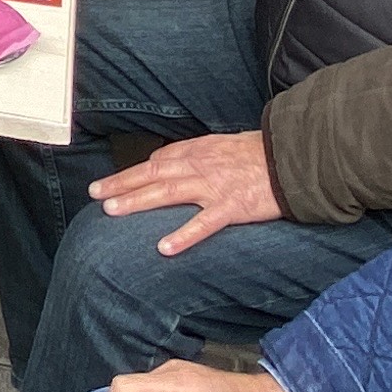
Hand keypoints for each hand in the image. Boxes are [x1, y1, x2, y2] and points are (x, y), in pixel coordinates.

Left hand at [94, 129, 286, 255]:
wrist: (296, 157)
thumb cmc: (264, 152)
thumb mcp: (226, 144)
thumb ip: (199, 153)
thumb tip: (171, 160)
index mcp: (200, 150)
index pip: (159, 160)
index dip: (134, 171)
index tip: (115, 182)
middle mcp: (201, 166)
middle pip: (153, 174)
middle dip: (122, 184)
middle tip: (96, 194)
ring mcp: (215, 187)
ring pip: (167, 193)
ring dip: (137, 201)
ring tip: (112, 210)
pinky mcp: (232, 208)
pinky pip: (203, 224)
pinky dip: (183, 235)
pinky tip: (164, 247)